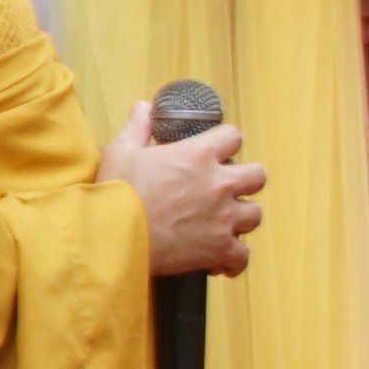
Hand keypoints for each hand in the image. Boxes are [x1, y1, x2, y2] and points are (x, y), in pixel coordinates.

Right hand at [107, 97, 263, 275]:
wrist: (112, 237)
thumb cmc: (116, 193)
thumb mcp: (122, 150)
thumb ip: (138, 126)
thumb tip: (143, 107)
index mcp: (199, 155)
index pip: (233, 137)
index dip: (226, 143)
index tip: (217, 152)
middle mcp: (218, 184)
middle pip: (257, 175)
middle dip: (245, 181)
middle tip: (226, 188)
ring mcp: (223, 218)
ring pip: (255, 214)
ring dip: (241, 218)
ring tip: (223, 223)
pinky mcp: (219, 249)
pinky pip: (243, 255)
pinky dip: (234, 259)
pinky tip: (221, 260)